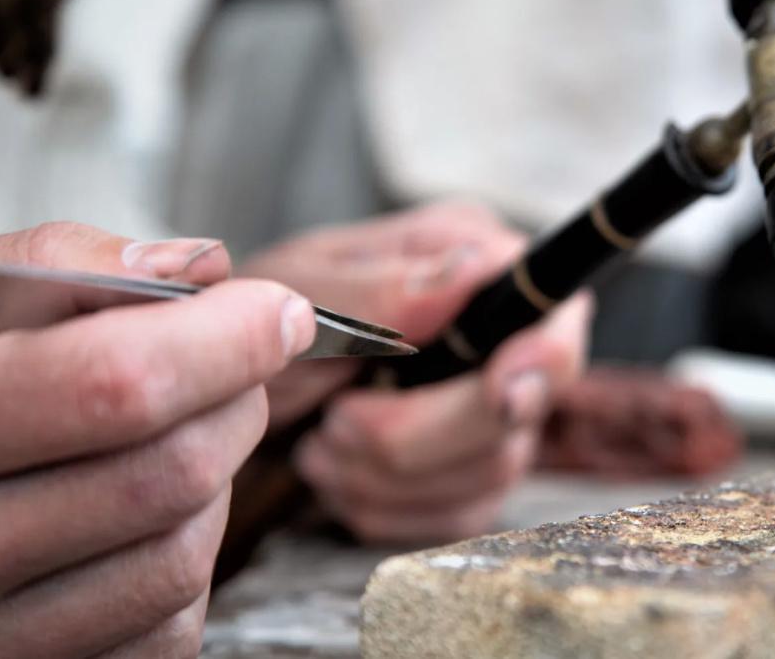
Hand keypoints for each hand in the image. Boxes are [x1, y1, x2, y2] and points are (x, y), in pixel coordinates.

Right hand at [0, 222, 315, 657]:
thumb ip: (68, 266)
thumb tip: (199, 269)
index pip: (116, 385)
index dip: (225, 341)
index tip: (278, 312)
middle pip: (173, 471)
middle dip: (235, 400)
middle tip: (229, 365)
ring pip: (184, 553)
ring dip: (216, 478)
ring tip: (176, 431)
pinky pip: (172, 618)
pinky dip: (189, 552)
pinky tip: (147, 507)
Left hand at [240, 201, 592, 541]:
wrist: (220, 391)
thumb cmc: (255, 319)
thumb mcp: (301, 288)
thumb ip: (385, 288)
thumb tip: (475, 268)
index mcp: (470, 259)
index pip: (553, 313)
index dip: (541, 360)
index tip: (503, 393)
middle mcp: (494, 331)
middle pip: (519, 409)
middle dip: (418, 431)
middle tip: (338, 421)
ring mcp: (487, 405)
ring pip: (491, 471)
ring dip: (388, 473)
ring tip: (323, 440)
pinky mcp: (467, 469)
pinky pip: (458, 515)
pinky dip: (385, 505)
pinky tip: (339, 473)